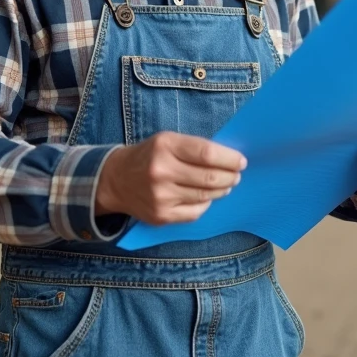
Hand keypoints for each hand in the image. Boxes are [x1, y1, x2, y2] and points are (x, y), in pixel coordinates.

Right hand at [96, 132, 246, 225]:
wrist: (116, 180)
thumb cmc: (149, 156)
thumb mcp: (168, 141)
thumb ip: (195, 148)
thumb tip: (229, 159)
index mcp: (165, 146)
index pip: (207, 153)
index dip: (229, 159)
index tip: (241, 161)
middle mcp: (161, 171)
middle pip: (209, 177)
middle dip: (230, 176)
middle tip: (236, 175)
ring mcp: (160, 196)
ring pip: (205, 196)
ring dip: (221, 190)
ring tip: (225, 185)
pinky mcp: (161, 215)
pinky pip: (196, 212)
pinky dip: (206, 204)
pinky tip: (206, 197)